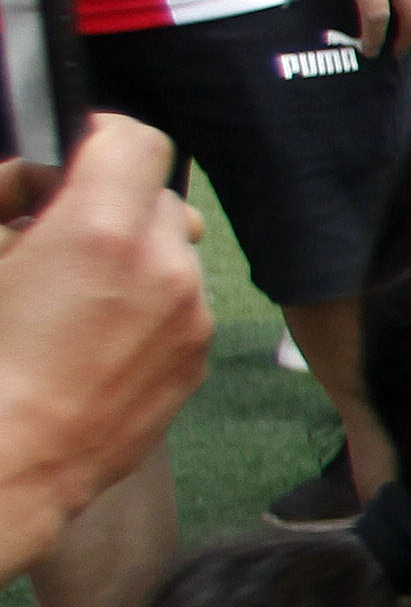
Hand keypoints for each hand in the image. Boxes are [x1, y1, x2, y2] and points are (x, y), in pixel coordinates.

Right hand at [0, 118, 213, 577]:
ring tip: (74, 298)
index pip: (137, 141)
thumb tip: (33, 178)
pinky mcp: (195, 361)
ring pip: (173, 254)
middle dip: (110, 207)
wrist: (6, 465)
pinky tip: (94, 340)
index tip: (71, 164)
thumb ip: (6, 195)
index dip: (100, 144)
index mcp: (101, 230)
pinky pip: (182, 306)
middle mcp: (162, 265)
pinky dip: (148, 306)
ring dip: (133, 258)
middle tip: (55, 237)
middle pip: (156, 199)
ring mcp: (189, 317)